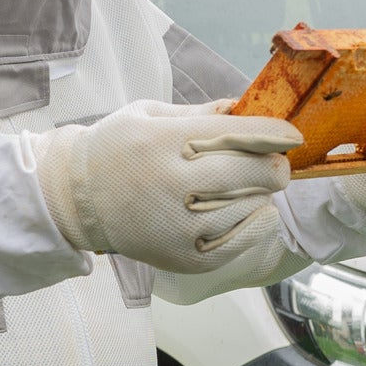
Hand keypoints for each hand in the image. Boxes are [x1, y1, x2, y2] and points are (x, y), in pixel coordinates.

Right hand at [34, 101, 302, 277]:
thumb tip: (249, 107)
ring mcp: (179, 226)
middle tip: (274, 165)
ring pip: (253, 207)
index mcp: (165, 140)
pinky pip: (241, 242)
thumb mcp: (149, 114)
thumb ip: (201, 113)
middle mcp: (173, 184)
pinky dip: (254, 225)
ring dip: (258, 195)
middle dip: (275, 167)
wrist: (74, 200)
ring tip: (242, 188)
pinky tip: (249, 212)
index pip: (242, 134)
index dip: (277, 135)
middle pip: (257, 174)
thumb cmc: (116, 149)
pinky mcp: (183, 258)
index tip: (291, 136)